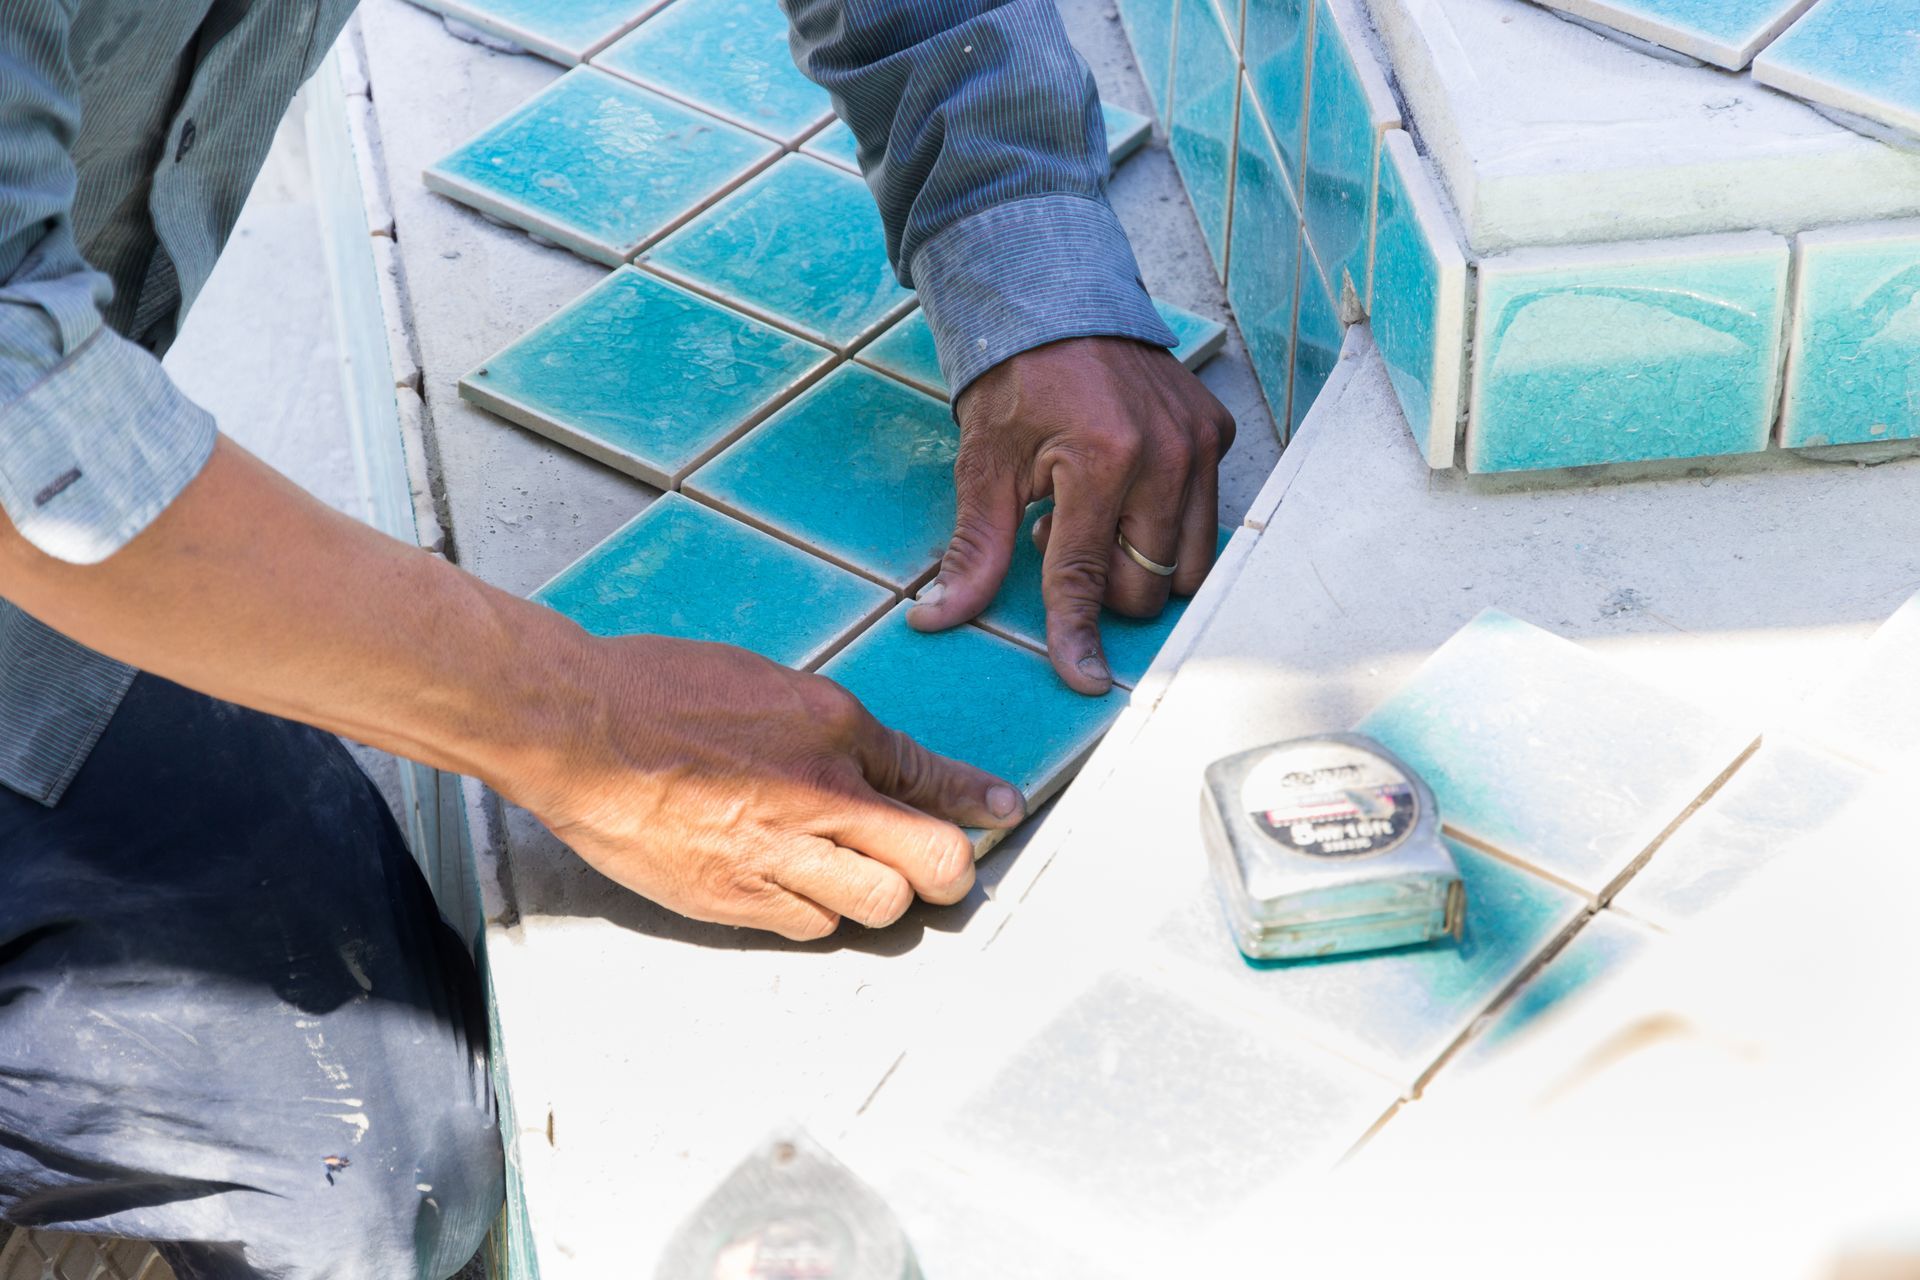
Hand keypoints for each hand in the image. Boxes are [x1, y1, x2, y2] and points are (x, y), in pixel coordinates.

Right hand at [505, 633, 1024, 940]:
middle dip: (946, 870)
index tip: (1000, 813)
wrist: (578, 729)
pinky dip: (817, 912)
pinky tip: (796, 884)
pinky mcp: (733, 899)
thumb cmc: (662, 691)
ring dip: (878, 895)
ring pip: (877, 907)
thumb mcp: (772, 684)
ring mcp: (775, 855)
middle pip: (932, 863)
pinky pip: (810, 927)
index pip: (932, 779)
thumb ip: (839, 732)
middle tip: (936, 867)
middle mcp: (817, 796)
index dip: (976, 803)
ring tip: (854, 873)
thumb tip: (888, 763)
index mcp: (832, 729)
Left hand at [906, 336, 1235, 694]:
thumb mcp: (984, 465)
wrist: (1058, 301)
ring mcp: (1198, 442)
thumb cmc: (1015, 382)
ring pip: (1188, 563)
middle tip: (1058, 533)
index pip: (1086, 576)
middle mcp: (1164, 454)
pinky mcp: (1216, 432)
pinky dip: (1165, 524)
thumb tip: (939, 616)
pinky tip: (1124, 492)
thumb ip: (974, 549)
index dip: (1076, 636)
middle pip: (1146, 584)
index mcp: (1100, 459)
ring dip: (1139, 563)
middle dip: (1103, 586)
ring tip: (1093, 517)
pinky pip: (1205, 517)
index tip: (1083, 680)